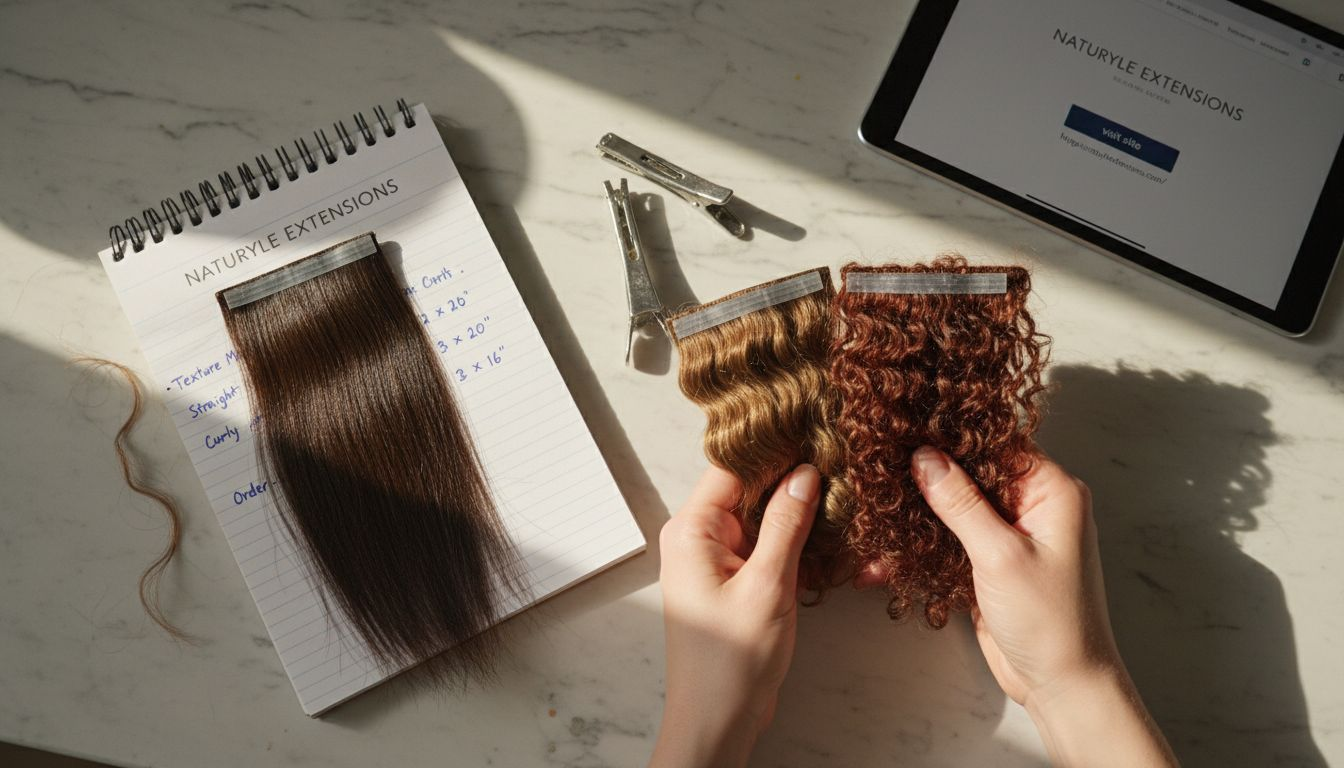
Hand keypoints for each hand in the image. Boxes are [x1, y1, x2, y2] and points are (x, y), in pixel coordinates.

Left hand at [649, 464, 819, 767]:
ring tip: (841, 493)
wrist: (717, 719)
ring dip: (796, 511)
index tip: (813, 429)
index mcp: (692, 530)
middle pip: (748, 488)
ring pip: (761, 516)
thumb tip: (804, 474)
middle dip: (791, 478)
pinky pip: (764, 545)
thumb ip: (786, 525)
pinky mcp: (733, 580)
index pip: (732, 466)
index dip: (773, 448)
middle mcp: (698, 537)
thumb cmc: (731, 661)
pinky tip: (828, 535)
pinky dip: (793, 540)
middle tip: (839, 461)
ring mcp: (716, 559)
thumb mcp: (768, 586)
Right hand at [906, 446, 1176, 766]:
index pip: (996, 445)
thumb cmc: (1051, 622)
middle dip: (927, 478)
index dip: (952, 438)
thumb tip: (925, 457)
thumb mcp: (1000, 555)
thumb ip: (960, 503)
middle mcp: (1034, 507)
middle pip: (972, 475)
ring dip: (918, 516)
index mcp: (1052, 492)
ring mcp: (1012, 536)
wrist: (1062, 685)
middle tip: (880, 471)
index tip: (907, 431)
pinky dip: (923, 546)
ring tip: (875, 513)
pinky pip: (952, 541)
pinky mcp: (992, 563)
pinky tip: (885, 555)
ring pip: (956, 509)